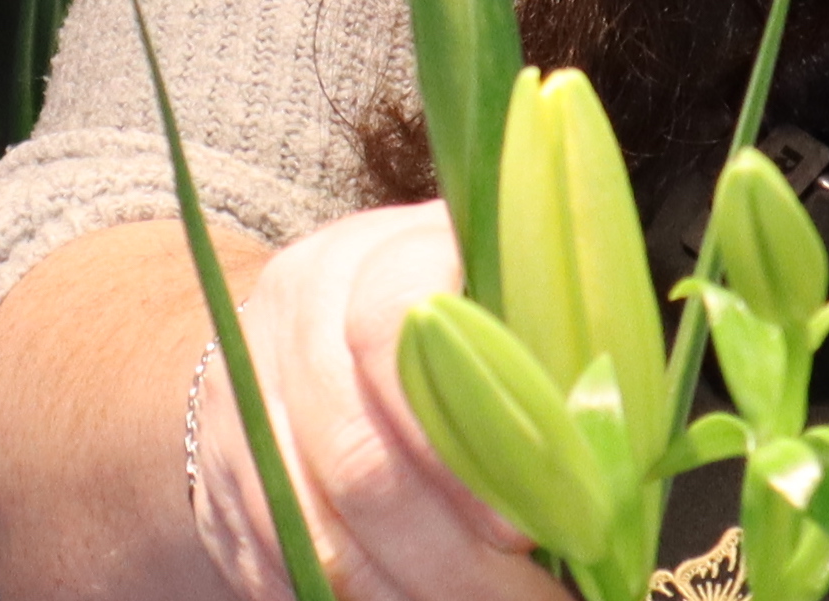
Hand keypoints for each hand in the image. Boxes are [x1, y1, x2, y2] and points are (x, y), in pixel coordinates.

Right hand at [186, 203, 555, 600]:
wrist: (276, 342)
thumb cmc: (420, 326)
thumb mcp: (471, 292)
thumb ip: (526, 338)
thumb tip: (607, 431)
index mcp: (366, 262)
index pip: (397, 331)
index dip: (469, 432)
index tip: (534, 515)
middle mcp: (292, 329)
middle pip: (363, 463)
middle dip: (456, 557)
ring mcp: (244, 412)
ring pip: (323, 535)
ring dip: (411, 597)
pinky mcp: (221, 490)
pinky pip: (285, 570)